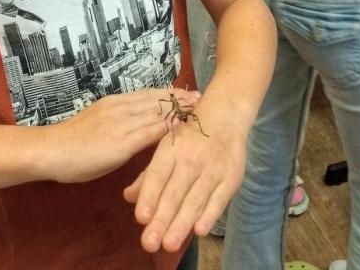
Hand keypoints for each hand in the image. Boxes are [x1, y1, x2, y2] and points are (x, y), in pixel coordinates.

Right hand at [48, 89, 200, 183]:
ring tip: (197, 107)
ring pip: (155, 112)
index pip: (148, 95)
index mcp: (115, 103)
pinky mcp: (120, 143)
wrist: (51, 150)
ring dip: (178, 109)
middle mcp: (120, 109)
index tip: (186, 92)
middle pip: (156, 100)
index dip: (169, 93)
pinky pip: (148, 132)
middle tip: (200, 96)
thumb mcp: (98, 123)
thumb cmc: (71, 143)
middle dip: (179, 98)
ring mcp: (121, 124)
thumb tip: (133, 122)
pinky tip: (180, 126)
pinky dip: (166, 127)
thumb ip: (117, 122)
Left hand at [123, 100, 246, 252]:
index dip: (149, 196)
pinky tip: (199, 230)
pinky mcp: (231, 178)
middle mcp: (190, 160)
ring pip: (195, 199)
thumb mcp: (165, 147)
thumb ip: (148, 175)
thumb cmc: (188, 135)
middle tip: (150, 242)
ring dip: (182, 223)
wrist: (224, 116)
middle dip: (162, 218)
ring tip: (169, 244)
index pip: (158, 175)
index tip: (141, 218)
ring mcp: (212, 169)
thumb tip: (128, 197)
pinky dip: (210, 215)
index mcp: (170, 150)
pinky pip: (219, 199)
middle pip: (175, 193)